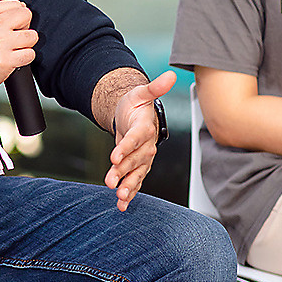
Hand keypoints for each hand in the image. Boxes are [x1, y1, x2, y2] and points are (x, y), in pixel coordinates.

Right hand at [0, 1, 37, 98]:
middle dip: (24, 27)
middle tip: (13, 38)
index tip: (10, 26)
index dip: (17, 16)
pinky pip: (30, 54)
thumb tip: (20, 7)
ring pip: (32, 36)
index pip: (16, 4)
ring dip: (26, 44)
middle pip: (26, 16)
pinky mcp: (5, 60)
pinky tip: (12, 60)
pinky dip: (24, 59)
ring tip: (12, 50)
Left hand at [105, 70, 175, 210]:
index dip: (126, 147)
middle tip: (111, 181)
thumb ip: (154, 87)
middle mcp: (147, 146)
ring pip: (137, 174)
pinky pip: (135, 182)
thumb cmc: (136, 105)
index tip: (114, 156)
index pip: (136, 138)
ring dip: (128, 186)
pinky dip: (129, 194)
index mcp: (145, 128)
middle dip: (123, 171)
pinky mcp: (138, 167)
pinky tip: (122, 205)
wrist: (137, 117)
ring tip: (119, 196)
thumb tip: (171, 75)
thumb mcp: (141, 93)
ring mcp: (143, 158)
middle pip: (135, 160)